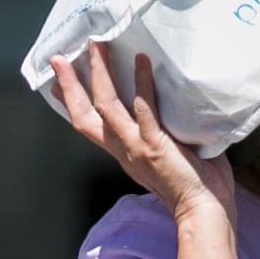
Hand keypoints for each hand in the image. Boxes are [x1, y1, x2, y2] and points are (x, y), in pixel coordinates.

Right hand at [50, 43, 235, 228]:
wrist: (204, 213)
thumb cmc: (197, 188)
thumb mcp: (168, 157)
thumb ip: (165, 133)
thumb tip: (178, 105)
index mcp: (124, 153)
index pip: (87, 126)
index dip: (70, 103)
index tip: (55, 83)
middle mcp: (124, 150)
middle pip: (84, 114)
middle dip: (70, 85)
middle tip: (59, 58)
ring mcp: (137, 146)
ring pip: (107, 105)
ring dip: (100, 74)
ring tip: (97, 45)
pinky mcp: (156, 145)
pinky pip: (144, 108)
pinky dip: (141, 82)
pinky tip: (141, 60)